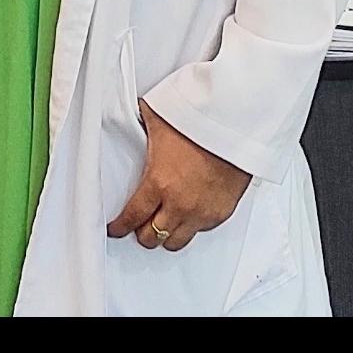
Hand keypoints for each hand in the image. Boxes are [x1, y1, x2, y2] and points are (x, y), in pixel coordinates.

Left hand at [106, 98, 250, 253]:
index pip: (132, 217)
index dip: (120, 227)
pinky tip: (188, 216)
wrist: (236, 127)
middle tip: (140, 226)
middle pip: (152, 237)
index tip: (116, 229)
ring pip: (176, 242)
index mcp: (158, 183)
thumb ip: (142, 121)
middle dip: (143, 233)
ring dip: (167, 235)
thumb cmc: (202, 123)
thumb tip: (131, 110)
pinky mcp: (220, 213)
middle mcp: (179, 203)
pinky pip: (200, 231)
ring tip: (164, 226)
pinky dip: (192, 226)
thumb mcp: (161, 120)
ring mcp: (201, 212)